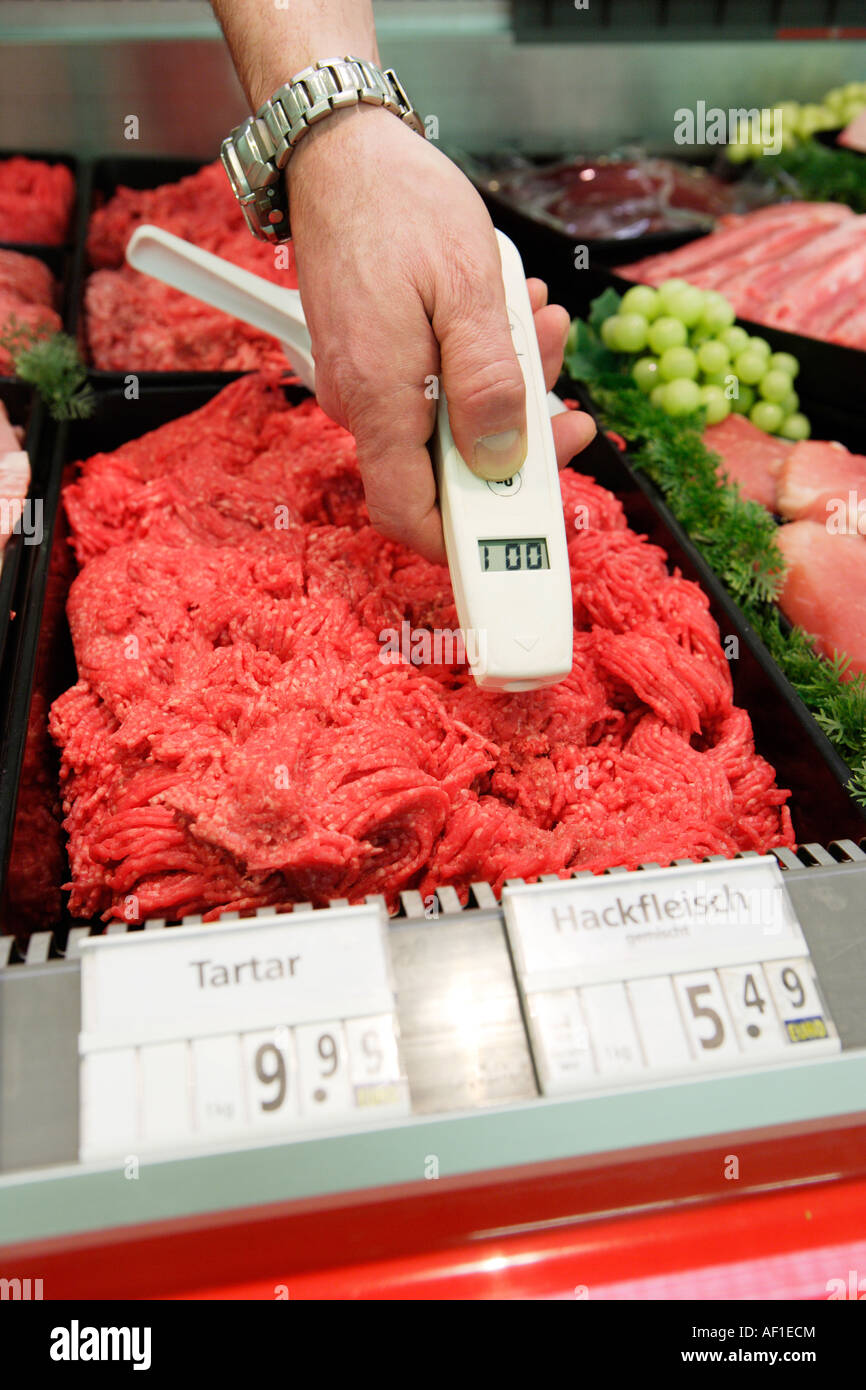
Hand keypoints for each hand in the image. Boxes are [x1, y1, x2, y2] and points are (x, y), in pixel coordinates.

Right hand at [288, 105, 595, 560]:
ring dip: (504, 390)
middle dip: (515, 440)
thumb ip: (489, 383)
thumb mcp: (470, 289)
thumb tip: (502, 460)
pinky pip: (432, 390)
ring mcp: (366, 385)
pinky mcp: (375, 362)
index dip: (467, 542)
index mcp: (379, 399)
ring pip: (446, 426)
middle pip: (445, 472)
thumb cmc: (400, 204)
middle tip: (562, 390)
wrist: (342, 151)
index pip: (411, 514)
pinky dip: (476, 366)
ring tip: (534, 325)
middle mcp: (362, 405)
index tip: (524, 539)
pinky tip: (503, 319)